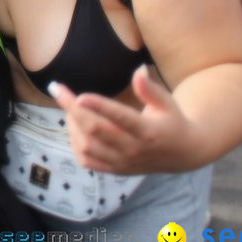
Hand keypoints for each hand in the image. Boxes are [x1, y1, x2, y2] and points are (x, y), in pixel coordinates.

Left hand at [48, 65, 193, 174]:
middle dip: (72, 109)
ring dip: (72, 125)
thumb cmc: (172, 121)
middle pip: (95, 130)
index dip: (99, 106)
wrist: (183, 154)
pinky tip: (74, 128)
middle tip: (58, 89)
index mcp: (148, 131)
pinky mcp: (115, 170)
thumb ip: (150, 89)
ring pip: (86, 146)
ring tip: (70, 107)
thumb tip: (138, 70)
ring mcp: (123, 162)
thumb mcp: (167, 102)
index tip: (79, 95)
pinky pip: (86, 161)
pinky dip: (75, 144)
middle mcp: (134, 149)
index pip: (120, 118)